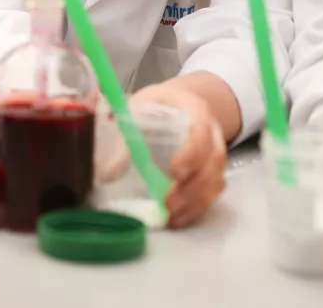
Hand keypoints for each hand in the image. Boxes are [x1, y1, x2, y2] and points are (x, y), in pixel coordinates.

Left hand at [131, 81, 227, 228]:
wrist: (179, 104)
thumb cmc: (156, 106)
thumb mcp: (138, 109)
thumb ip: (124, 136)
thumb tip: (107, 172)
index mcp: (195, 110)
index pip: (201, 132)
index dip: (192, 153)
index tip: (175, 172)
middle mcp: (212, 134)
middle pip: (213, 162)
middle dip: (192, 187)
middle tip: (168, 203)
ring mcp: (215, 155)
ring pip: (215, 181)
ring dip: (194, 203)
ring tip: (170, 216)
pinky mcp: (212, 173)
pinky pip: (211, 194)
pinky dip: (196, 209)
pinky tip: (177, 219)